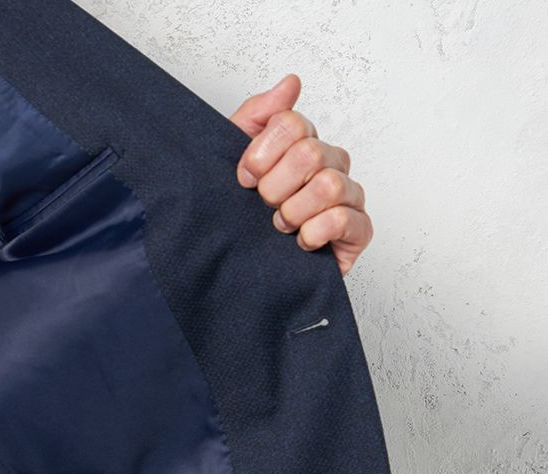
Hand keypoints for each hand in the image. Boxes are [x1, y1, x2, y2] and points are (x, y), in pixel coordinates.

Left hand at [230, 74, 372, 276]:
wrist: (249, 269)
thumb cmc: (246, 216)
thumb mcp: (236, 160)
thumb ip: (258, 116)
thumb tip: (290, 84)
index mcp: (304, 144)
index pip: (291, 125)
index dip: (261, 155)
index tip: (245, 179)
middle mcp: (330, 164)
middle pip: (309, 153)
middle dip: (276, 187)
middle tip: (266, 206)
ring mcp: (348, 196)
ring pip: (329, 185)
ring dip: (294, 212)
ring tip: (282, 226)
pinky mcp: (359, 231)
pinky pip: (344, 219)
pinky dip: (315, 232)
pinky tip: (301, 242)